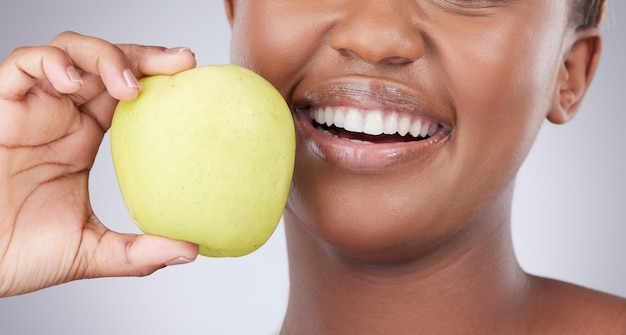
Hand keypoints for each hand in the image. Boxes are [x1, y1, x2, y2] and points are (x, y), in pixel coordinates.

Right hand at [0, 31, 198, 296]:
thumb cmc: (22, 254)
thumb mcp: (93, 252)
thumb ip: (140, 252)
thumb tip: (193, 249)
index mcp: (83, 140)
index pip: (127, 94)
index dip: (158, 79)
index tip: (193, 79)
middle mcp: (61, 118)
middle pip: (107, 64)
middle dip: (145, 56)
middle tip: (181, 63)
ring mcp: (32, 109)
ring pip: (69, 53)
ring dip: (104, 55)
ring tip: (129, 84)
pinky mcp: (0, 108)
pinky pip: (22, 66)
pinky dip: (50, 63)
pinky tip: (73, 83)